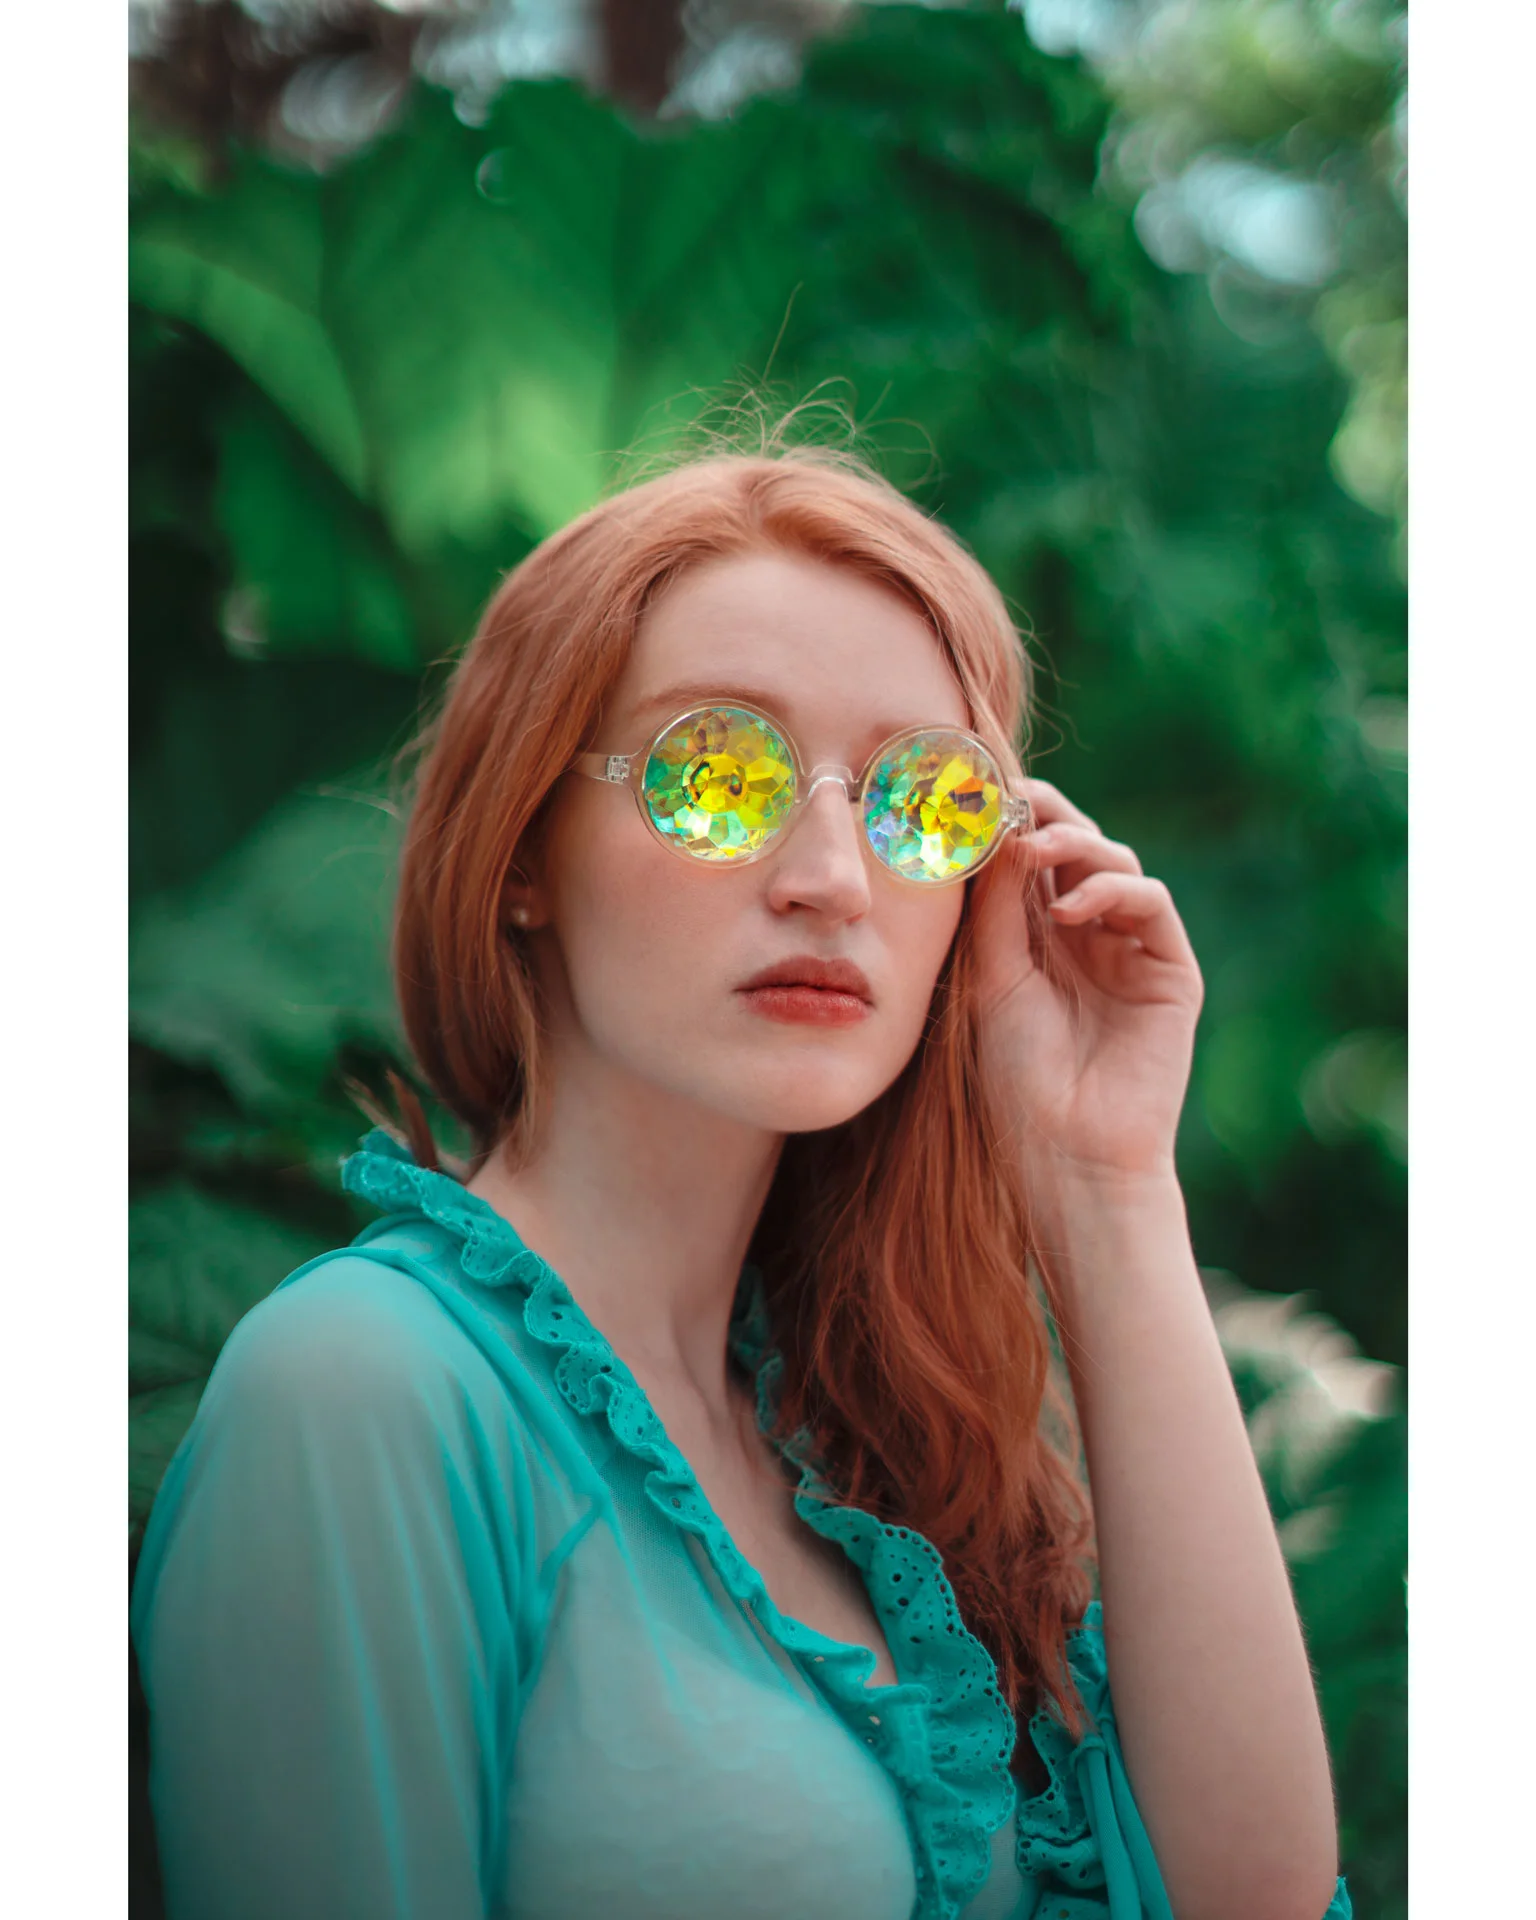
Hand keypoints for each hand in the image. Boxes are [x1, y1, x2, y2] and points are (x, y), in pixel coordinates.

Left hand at [967, 779, 1204, 1187]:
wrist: (1069, 1153)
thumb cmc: (1020, 1080)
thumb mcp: (992, 979)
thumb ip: (995, 909)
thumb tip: (996, 833)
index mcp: (1039, 936)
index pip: (1029, 858)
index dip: (1007, 823)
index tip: (969, 799)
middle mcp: (1088, 933)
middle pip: (1074, 846)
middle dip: (1042, 815)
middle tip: (1006, 799)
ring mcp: (1132, 947)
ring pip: (1114, 861)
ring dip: (1072, 844)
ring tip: (1032, 849)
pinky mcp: (1171, 968)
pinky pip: (1150, 902)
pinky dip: (1111, 890)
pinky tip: (1071, 910)